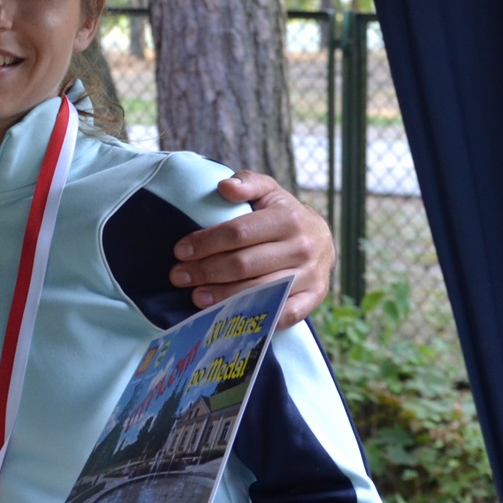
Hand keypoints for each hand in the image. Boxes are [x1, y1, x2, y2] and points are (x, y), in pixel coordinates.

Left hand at [170, 170, 333, 326]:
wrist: (323, 240)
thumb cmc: (283, 215)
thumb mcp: (269, 192)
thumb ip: (247, 183)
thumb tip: (224, 186)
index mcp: (288, 219)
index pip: (238, 233)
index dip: (205, 243)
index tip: (180, 251)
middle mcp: (302, 248)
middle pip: (244, 265)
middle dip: (205, 271)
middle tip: (178, 277)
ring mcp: (310, 275)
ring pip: (260, 291)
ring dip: (222, 297)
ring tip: (195, 296)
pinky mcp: (314, 297)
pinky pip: (284, 314)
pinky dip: (258, 318)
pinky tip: (231, 318)